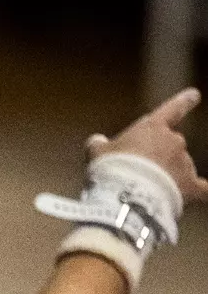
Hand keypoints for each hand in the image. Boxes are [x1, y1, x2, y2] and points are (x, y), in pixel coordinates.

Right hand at [87, 87, 207, 202]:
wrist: (125, 197)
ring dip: (168, 176)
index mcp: (153, 128)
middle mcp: (175, 141)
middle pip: (171, 145)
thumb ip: (99, 144)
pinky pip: (201, 190)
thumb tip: (97, 141)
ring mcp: (185, 164)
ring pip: (180, 167)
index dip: (184, 101)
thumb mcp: (97, 153)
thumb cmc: (110, 170)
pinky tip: (192, 196)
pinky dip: (196, 192)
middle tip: (137, 172)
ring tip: (145, 193)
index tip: (194, 95)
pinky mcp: (191, 187)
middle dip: (158, 156)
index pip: (173, 108)